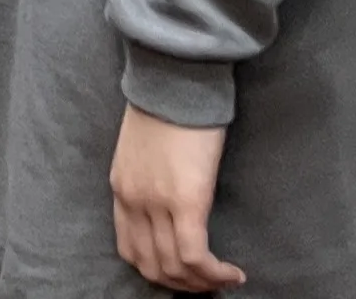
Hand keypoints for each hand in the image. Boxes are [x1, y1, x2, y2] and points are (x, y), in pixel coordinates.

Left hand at [110, 107, 242, 290]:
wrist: (173, 77)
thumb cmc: (167, 107)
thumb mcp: (143, 150)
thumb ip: (149, 179)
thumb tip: (170, 204)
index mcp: (121, 188)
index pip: (130, 249)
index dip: (159, 271)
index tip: (186, 274)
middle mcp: (133, 200)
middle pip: (151, 266)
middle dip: (182, 285)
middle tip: (210, 285)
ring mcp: (156, 202)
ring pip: (174, 267)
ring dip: (202, 283)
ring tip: (225, 280)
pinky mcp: (186, 199)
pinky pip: (194, 255)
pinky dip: (214, 273)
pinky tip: (233, 272)